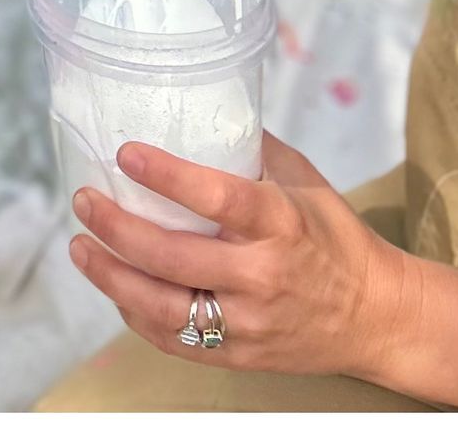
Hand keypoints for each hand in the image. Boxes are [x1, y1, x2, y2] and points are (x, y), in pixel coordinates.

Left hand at [66, 134, 420, 386]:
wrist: (377, 316)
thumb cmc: (335, 237)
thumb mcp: (303, 180)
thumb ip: (252, 146)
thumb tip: (198, 102)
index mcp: (281, 223)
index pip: (218, 197)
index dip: (167, 175)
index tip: (125, 152)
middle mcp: (262, 276)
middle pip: (174, 256)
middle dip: (117, 227)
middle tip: (84, 200)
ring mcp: (249, 322)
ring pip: (164, 306)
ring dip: (112, 277)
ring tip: (80, 247)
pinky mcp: (241, 355)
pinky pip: (176, 341)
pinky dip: (137, 316)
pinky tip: (115, 290)